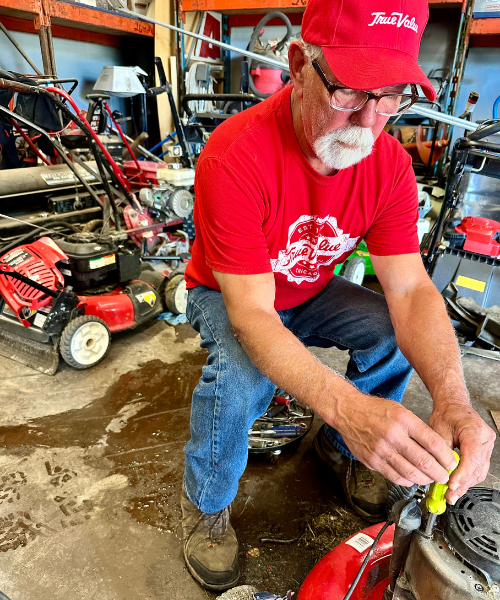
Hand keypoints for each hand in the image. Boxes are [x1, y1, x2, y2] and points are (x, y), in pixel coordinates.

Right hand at [334, 393, 457, 486]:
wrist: (347, 411)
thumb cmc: (374, 410)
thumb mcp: (400, 411)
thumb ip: (417, 429)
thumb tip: (437, 450)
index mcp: (403, 420)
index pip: (433, 443)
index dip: (446, 457)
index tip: (452, 463)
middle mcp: (392, 435)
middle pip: (424, 461)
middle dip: (439, 473)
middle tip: (445, 476)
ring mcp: (381, 450)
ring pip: (410, 473)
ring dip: (425, 479)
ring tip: (431, 479)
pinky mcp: (372, 461)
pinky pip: (394, 477)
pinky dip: (407, 480)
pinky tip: (412, 478)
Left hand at [428, 402, 495, 503]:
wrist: (453, 406)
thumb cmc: (447, 414)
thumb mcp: (438, 430)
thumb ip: (440, 452)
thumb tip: (440, 474)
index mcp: (475, 430)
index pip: (472, 457)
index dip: (462, 473)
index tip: (451, 484)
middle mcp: (485, 439)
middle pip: (476, 467)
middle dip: (462, 484)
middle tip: (449, 496)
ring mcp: (487, 446)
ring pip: (479, 471)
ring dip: (465, 484)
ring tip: (451, 494)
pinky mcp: (484, 451)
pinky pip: (478, 468)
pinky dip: (467, 478)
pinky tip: (457, 485)